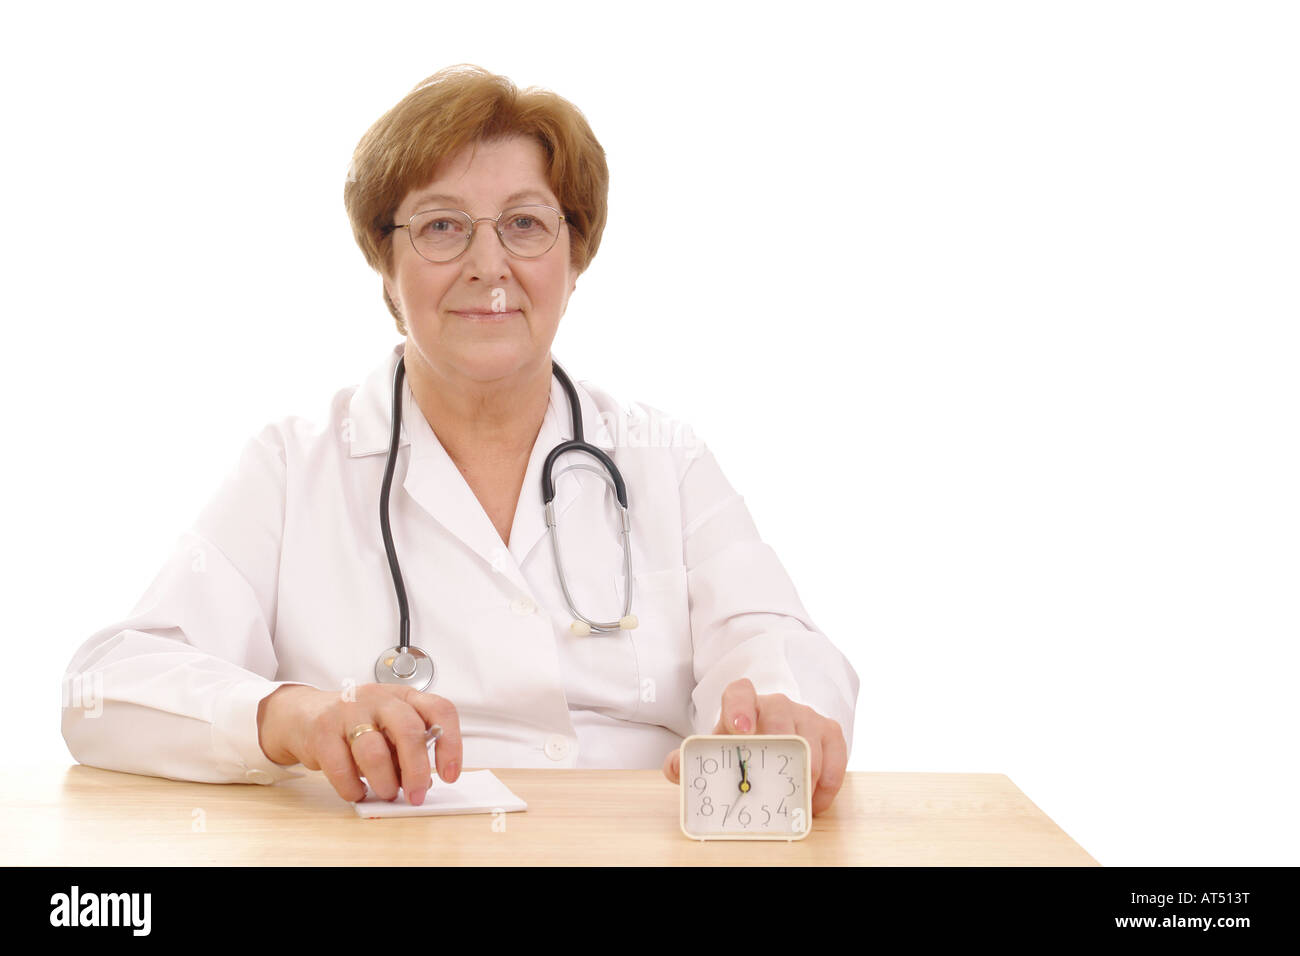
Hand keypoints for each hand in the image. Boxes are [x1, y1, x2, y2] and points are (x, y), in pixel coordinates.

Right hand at [256, 683, 461, 804]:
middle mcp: (378, 698)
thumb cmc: (357, 725)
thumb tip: (423, 781)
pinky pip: (341, 768)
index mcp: (403, 696)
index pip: (439, 710)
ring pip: (374, 752)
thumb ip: (407, 749)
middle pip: (408, 730)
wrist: (304, 715)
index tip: (450, 773)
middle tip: (416, 795)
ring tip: (386, 792)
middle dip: (416, 770)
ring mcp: (349, 712)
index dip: (451, 743)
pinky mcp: (322, 731)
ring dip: (385, 782)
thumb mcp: (388, 728)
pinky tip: (357, 790)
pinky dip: (353, 788)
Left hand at [662, 678, 847, 815]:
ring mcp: (805, 715)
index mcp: (741, 703)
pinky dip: (828, 780)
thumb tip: (674, 767)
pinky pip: (836, 752)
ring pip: (811, 734)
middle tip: (775, 775)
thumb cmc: (739, 745)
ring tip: (797, 799)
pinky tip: (815, 801)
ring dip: (806, 770)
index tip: (740, 730)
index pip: (740, 692)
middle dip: (779, 741)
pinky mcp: (828, 731)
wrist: (770, 736)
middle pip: (780, 711)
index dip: (739, 708)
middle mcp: (776, 704)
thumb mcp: (714, 751)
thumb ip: (688, 759)